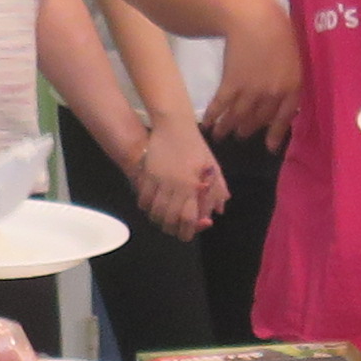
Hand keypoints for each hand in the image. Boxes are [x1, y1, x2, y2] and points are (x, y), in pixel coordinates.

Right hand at [133, 118, 224, 240]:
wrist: (173, 125)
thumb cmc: (195, 146)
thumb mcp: (212, 166)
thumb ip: (217, 189)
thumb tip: (218, 211)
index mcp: (192, 185)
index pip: (188, 217)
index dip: (187, 230)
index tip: (187, 235)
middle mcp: (174, 186)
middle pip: (169, 218)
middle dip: (171, 228)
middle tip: (174, 228)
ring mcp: (158, 180)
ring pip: (154, 211)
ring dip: (158, 219)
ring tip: (163, 219)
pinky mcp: (146, 174)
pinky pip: (143, 198)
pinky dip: (146, 207)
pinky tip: (151, 206)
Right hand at [198, 11, 304, 146]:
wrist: (254, 18)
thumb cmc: (278, 29)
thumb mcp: (292, 54)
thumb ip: (288, 74)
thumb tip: (282, 89)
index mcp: (292, 86)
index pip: (284, 117)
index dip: (276, 133)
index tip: (269, 147)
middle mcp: (273, 94)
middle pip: (259, 118)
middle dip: (248, 129)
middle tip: (241, 136)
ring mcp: (252, 91)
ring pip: (239, 115)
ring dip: (228, 127)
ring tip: (220, 135)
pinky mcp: (232, 84)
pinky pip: (222, 105)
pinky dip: (213, 115)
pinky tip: (207, 123)